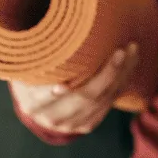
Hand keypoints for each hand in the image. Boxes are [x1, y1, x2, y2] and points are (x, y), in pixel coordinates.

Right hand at [10, 43, 138, 133]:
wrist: (39, 100)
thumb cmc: (33, 72)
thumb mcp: (26, 65)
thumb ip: (35, 57)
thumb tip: (42, 32)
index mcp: (32, 103)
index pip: (42, 97)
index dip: (51, 92)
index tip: (63, 83)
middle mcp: (52, 118)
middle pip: (83, 98)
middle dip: (106, 74)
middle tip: (120, 52)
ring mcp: (71, 124)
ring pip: (101, 101)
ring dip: (121, 75)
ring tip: (131, 51)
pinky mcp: (86, 125)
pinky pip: (108, 104)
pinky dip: (122, 82)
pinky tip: (130, 64)